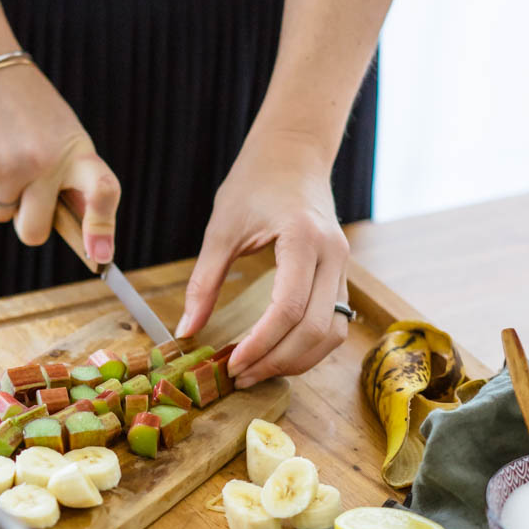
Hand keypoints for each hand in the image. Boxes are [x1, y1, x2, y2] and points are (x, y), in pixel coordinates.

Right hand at [0, 61, 119, 264]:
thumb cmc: (22, 104)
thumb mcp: (58, 131)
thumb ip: (68, 177)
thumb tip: (86, 237)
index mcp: (77, 149)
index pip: (103, 190)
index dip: (102, 228)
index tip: (99, 256)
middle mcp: (48, 160)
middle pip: (34, 231)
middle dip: (23, 221)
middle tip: (18, 189)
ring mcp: (12, 163)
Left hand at [176, 127, 350, 386]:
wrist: (293, 153)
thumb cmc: (255, 183)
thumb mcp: (220, 230)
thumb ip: (203, 283)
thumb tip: (185, 330)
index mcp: (302, 239)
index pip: (289, 308)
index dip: (261, 344)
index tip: (232, 363)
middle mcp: (333, 255)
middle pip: (316, 329)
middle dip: (278, 360)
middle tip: (240, 375)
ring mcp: (343, 267)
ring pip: (332, 333)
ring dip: (297, 361)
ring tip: (257, 371)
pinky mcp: (341, 276)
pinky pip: (333, 323)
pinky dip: (309, 347)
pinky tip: (277, 354)